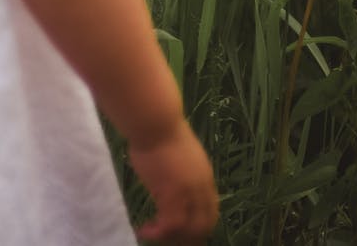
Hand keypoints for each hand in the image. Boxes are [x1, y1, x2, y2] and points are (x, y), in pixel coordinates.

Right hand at [128, 123, 216, 242]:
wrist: (156, 123)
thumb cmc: (161, 131)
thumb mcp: (181, 154)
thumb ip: (183, 171)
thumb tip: (173, 179)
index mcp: (206, 178)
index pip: (211, 211)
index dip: (200, 225)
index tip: (185, 231)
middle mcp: (202, 189)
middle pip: (204, 225)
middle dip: (189, 237)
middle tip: (171, 239)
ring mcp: (188, 193)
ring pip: (188, 229)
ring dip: (172, 237)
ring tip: (154, 234)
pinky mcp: (171, 195)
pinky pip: (170, 225)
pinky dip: (158, 232)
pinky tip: (145, 230)